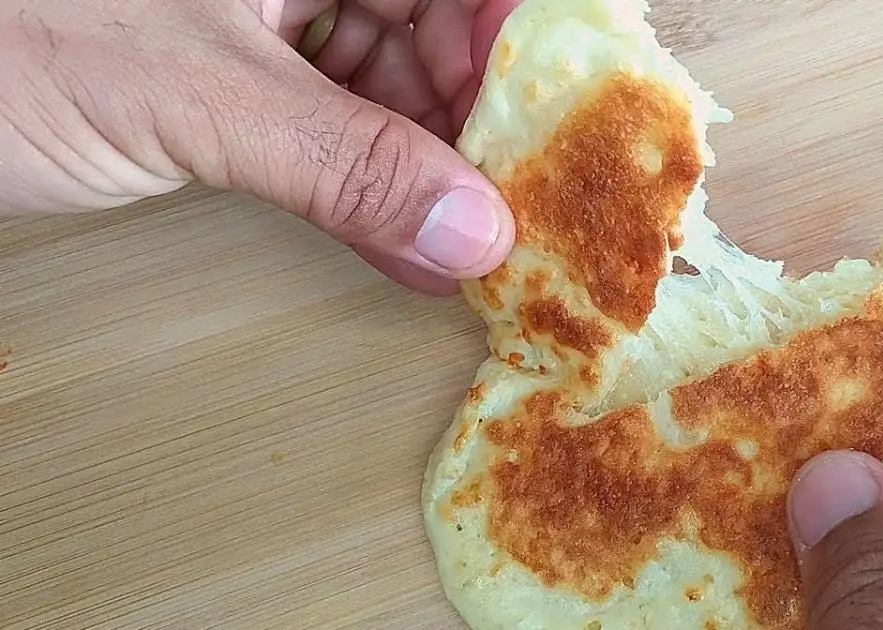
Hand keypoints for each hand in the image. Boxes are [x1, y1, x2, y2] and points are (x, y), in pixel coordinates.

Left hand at [0, 0, 518, 294]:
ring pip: (390, 90)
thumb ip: (343, 161)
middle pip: (435, 32)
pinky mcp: (234, 85)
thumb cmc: (0, 34)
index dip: (520, 40)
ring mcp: (262, 23)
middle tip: (521, 207)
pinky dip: (370, 195)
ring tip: (468, 250)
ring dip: (431, 177)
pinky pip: (334, 134)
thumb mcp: (192, 95)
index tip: (562, 123)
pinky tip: (406, 248)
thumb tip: (471, 225)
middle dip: (482, 124)